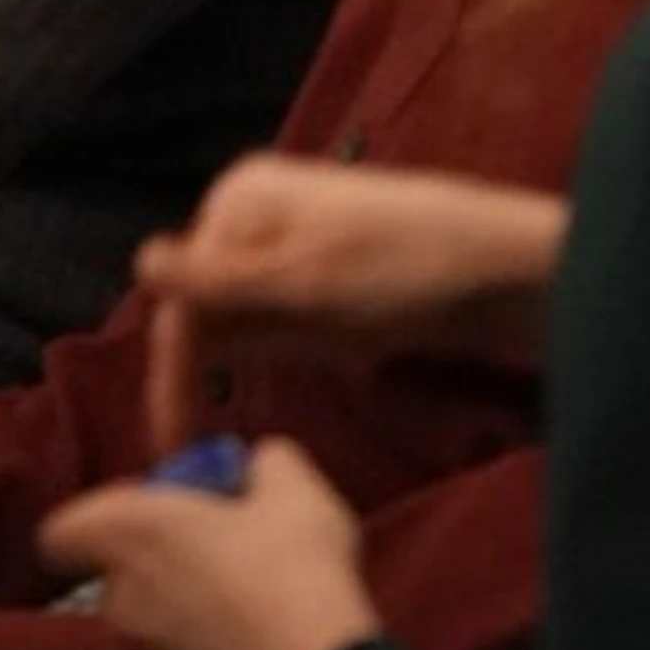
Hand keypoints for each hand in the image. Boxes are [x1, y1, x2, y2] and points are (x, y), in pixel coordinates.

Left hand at [40, 441, 378, 649]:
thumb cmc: (291, 564)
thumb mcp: (291, 486)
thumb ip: (264, 461)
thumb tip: (260, 463)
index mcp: (132, 530)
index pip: (61, 531)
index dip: (96, 517)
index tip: (148, 507)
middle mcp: (125, 595)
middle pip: (111, 573)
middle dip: (149, 560)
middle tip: (209, 542)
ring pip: (143, 620)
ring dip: (174, 605)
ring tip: (237, 591)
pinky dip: (198, 648)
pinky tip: (247, 637)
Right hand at [138, 156, 567, 452]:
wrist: (507, 273)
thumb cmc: (407, 267)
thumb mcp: (308, 280)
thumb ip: (226, 280)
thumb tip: (142, 261)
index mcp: (241, 197)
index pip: (183, 292)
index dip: (173, 369)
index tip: (171, 442)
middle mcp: (255, 216)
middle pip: (202, 306)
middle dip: (191, 376)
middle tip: (189, 452)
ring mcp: (288, 252)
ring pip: (231, 323)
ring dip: (219, 377)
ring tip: (207, 445)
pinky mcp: (318, 288)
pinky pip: (268, 329)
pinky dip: (258, 364)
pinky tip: (247, 408)